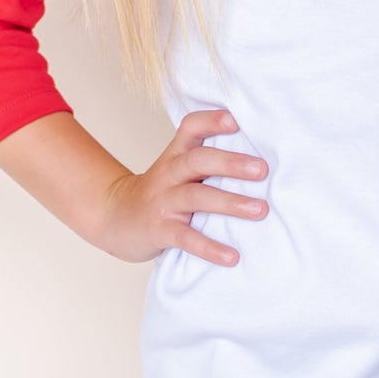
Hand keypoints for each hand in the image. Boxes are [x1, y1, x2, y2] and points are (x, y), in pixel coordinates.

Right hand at [97, 107, 268, 266]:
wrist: (114, 218)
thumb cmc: (160, 192)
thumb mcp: (177, 168)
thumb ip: (208, 160)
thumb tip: (263, 159)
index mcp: (176, 155)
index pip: (191, 127)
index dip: (212, 121)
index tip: (236, 120)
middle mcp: (169, 173)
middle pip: (198, 160)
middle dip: (231, 163)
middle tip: (263, 170)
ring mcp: (163, 201)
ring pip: (196, 196)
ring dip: (230, 202)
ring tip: (261, 210)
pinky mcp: (159, 230)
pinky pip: (186, 238)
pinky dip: (209, 247)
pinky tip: (232, 257)